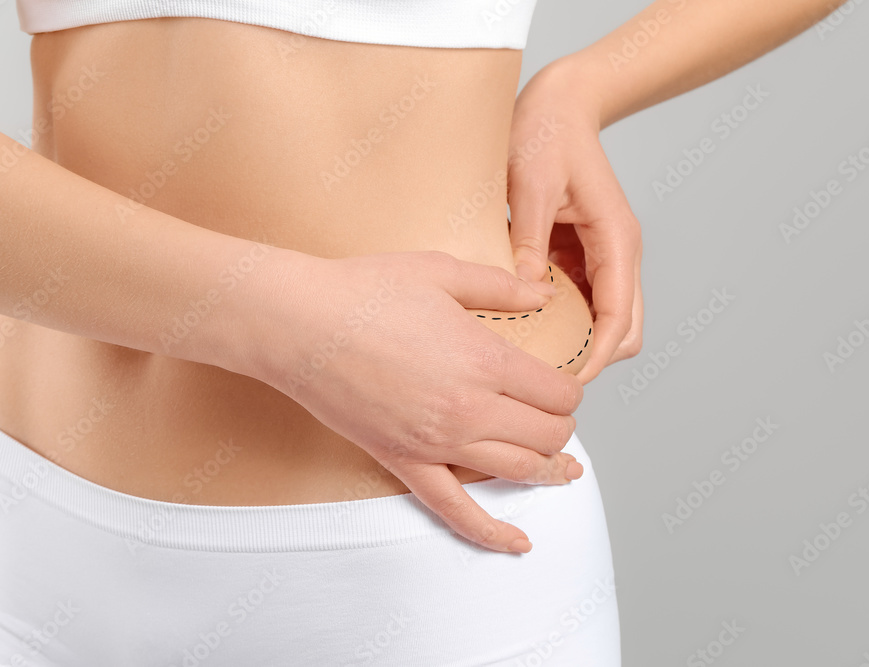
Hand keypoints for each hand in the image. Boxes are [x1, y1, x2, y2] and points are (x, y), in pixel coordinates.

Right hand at [235, 249, 584, 552]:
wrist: (298, 324)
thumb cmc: (364, 292)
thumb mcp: (442, 271)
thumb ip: (501, 285)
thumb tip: (544, 291)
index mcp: (484, 360)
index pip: (559, 393)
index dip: (570, 388)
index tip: (561, 382)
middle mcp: (468, 409)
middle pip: (547, 435)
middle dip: (562, 426)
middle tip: (555, 414)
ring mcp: (436, 443)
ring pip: (517, 472)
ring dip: (548, 470)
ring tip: (563, 469)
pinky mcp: (403, 462)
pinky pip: (455, 511)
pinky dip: (492, 533)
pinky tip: (519, 542)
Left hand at [507, 58, 643, 382]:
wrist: (560, 103)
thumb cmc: (546, 133)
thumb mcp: (529, 184)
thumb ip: (527, 240)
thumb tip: (526, 292)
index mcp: (617, 239)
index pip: (619, 318)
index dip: (596, 357)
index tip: (566, 382)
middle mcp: (620, 252)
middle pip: (624, 330)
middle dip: (593, 358)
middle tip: (546, 375)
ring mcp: (605, 255)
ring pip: (607, 320)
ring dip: (580, 341)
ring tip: (536, 357)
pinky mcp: (585, 253)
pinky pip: (584, 300)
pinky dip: (566, 320)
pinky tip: (530, 324)